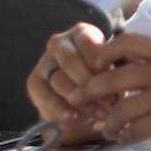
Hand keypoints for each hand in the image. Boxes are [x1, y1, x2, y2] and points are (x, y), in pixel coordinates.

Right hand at [26, 22, 107, 143]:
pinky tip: (71, 117)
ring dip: (78, 99)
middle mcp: (59, 43)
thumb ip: (113, 75)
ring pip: (58, 79)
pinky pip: (42, 94)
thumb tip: (114, 92)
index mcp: (83, 33)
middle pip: (71, 61)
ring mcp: (44, 61)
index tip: (114, 81)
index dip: (101, 64)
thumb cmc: (107, 78)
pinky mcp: (34, 81)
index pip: (89, 43)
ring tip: (96, 113)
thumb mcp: (116, 72)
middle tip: (107, 103)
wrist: (89, 99)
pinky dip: (58, 108)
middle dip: (89, 84)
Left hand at [69, 33, 150, 150]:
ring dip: (107, 121)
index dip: (104, 51)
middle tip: (77, 99)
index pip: (127, 41)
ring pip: (119, 108)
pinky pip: (131, 129)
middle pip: (113, 77)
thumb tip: (118, 60)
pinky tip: (123, 137)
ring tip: (107, 128)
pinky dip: (123, 135)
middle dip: (89, 90)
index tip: (94, 65)